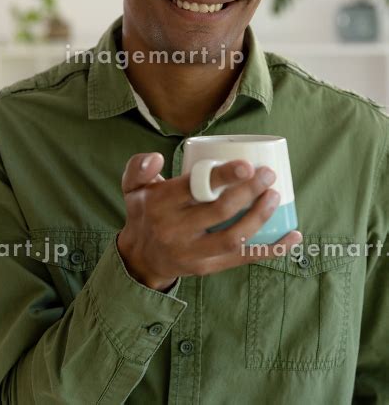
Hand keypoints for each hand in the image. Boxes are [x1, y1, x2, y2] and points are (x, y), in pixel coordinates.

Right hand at [117, 152, 301, 291]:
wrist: (139, 258)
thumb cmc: (144, 212)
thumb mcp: (132, 186)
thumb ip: (139, 166)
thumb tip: (158, 157)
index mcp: (161, 204)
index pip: (195, 189)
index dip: (222, 177)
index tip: (247, 165)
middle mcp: (175, 230)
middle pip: (219, 212)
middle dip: (248, 192)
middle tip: (268, 175)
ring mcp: (193, 253)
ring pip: (232, 238)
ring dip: (259, 218)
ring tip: (275, 196)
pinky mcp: (207, 268)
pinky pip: (242, 260)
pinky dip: (271, 249)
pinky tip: (293, 236)